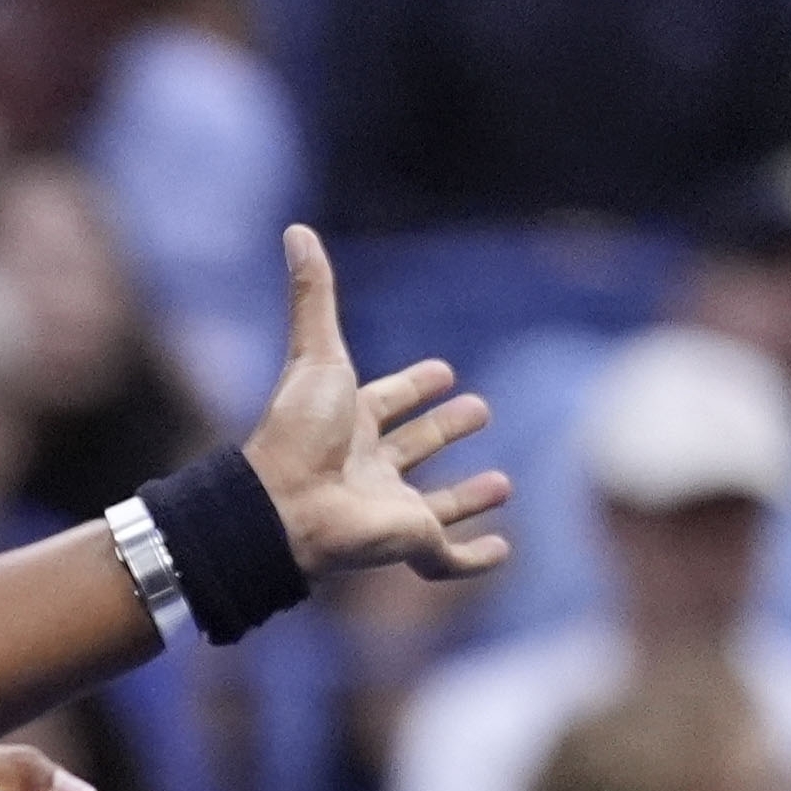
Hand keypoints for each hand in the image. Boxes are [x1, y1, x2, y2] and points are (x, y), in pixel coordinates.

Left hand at [240, 225, 511, 581]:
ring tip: (504, 482)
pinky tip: (503, 549)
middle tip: (480, 409)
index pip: (386, 401)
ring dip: (466, 497)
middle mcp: (369, 467)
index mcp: (348, 424)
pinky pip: (447, 560)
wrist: (286, 506)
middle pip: (413, 448)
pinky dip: (475, 559)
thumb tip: (296, 230)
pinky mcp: (409, 544)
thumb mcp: (317, 354)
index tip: (442, 371)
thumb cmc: (298, 430)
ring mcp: (389, 510)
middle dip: (444, 430)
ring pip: (433, 506)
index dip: (412, 388)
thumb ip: (313, 295)